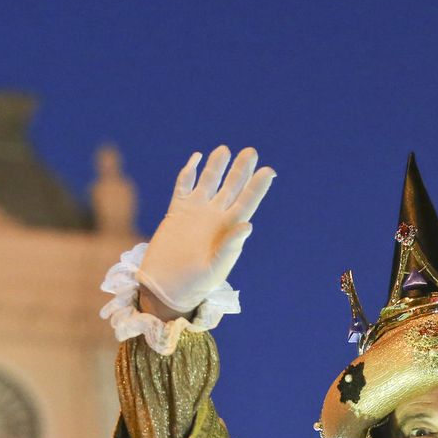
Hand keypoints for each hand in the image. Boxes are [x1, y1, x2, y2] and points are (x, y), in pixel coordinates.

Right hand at [138, 146, 274, 317]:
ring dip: (216, 166)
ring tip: (225, 150)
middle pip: (231, 186)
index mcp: (230, 229)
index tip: (269, 171)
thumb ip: (230, 246)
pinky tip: (196, 158)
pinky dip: (188, 172)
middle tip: (251, 152)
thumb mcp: (216, 267)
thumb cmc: (196, 283)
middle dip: (241, 169)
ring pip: (209, 182)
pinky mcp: (176, 211)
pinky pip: (183, 186)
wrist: (168, 287)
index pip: (248, 201)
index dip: (258, 186)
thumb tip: (247, 225)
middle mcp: (216, 216)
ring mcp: (196, 212)